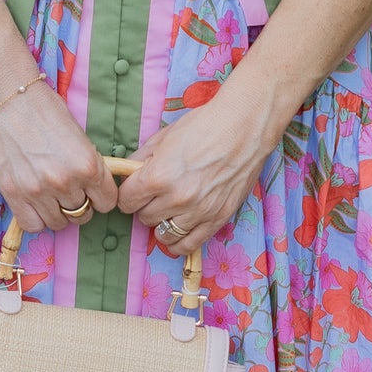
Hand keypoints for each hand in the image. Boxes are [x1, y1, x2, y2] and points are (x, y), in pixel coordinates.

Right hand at [0, 80, 118, 233]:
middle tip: (69, 189)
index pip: (107, 202)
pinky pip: (33, 225)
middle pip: (83, 214)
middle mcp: (66, 181)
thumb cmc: (44, 109)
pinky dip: (36, 218)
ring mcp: (39, 191)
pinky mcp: (14, 195)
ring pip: (59, 223)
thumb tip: (96, 186)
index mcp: (88, 164)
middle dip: (79, 203)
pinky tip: (34, 203)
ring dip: (57, 212)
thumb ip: (89, 164)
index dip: (101, 197)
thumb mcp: (79, 135)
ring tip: (50, 195)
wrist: (6, 98)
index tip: (93, 191)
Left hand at [116, 84, 277, 257]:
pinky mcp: (218, 218)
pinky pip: (190, 245)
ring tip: (168, 211)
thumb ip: (142, 158)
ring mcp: (199, 211)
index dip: (128, 194)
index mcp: (158, 176)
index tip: (134, 191)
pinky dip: (179, 242)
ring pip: (164, 234)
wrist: (244, 127)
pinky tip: (178, 230)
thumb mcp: (165, 137)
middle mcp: (176, 198)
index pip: (127, 201)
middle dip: (145, 206)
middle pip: (144, 217)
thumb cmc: (205, 126)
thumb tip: (128, 172)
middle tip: (154, 196)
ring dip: (162, 223)